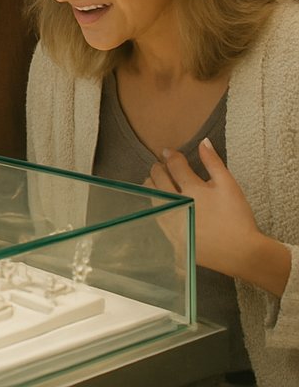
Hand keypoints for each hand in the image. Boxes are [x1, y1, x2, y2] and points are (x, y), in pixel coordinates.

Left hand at [149, 138, 289, 295]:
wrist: (242, 253)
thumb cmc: (237, 217)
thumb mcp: (229, 185)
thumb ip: (214, 162)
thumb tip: (203, 141)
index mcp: (192, 189)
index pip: (174, 165)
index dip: (169, 155)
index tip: (167, 152)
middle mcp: (178, 203)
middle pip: (159, 178)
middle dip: (158, 168)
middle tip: (160, 166)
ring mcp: (173, 221)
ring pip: (153, 196)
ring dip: (152, 185)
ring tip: (156, 181)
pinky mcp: (171, 237)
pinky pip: (155, 216)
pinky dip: (154, 204)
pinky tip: (160, 201)